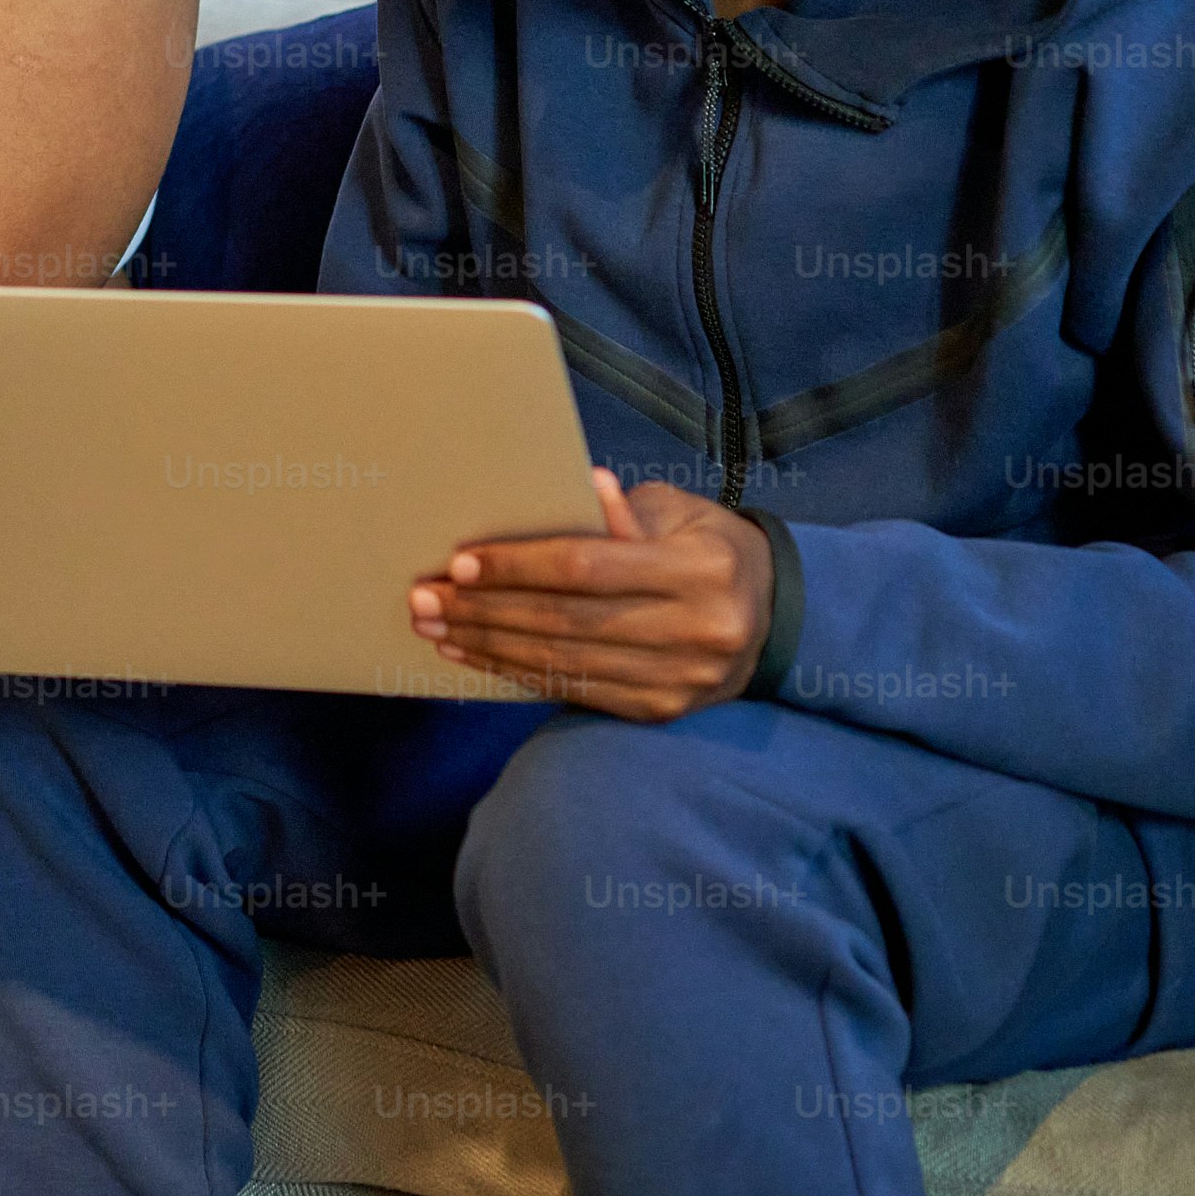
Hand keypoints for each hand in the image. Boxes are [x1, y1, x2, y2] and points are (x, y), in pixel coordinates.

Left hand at [410, 469, 771, 720]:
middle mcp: (696, 629)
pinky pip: (575, 690)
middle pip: (566, 620)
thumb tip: (579, 484)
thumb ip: (624, 512)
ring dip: (487, 645)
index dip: (519, 566)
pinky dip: (517, 672)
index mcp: (700, 568)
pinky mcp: (662, 710)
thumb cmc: (706, 548)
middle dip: (484, 610)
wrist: (770, 617)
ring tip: (434, 627)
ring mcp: (680, 679)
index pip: (588, 567)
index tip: (460, 562)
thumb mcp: (678, 513)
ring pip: (563, 661)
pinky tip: (475, 655)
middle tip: (424, 599)